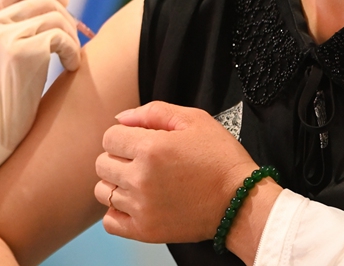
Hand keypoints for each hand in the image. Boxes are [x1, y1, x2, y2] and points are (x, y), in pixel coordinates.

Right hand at [0, 0, 81, 150]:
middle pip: (43, 0)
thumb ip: (12, 24)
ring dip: (71, 37)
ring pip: (55, 17)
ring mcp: (3, 36)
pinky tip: (71, 67)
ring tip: (71, 56)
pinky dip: (73, 51)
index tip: (65, 1)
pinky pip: (61, 38)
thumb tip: (53, 0)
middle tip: (71, 40)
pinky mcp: (21, 54)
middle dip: (66, 17)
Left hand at [93, 102, 261, 243]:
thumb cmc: (220, 158)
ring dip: (117, 185)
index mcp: (150, 148)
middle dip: (119, 158)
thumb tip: (120, 118)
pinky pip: (110, 222)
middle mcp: (140, 178)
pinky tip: (136, 204)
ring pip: (103, 192)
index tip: (141, 142)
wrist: (241, 202)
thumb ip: (153, 112)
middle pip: (102, 164)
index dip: (124, 136)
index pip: (109, 137)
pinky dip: (117, 213)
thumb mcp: (194, 120)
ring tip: (141, 183)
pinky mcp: (146, 231)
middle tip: (142, 162)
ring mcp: (141, 207)